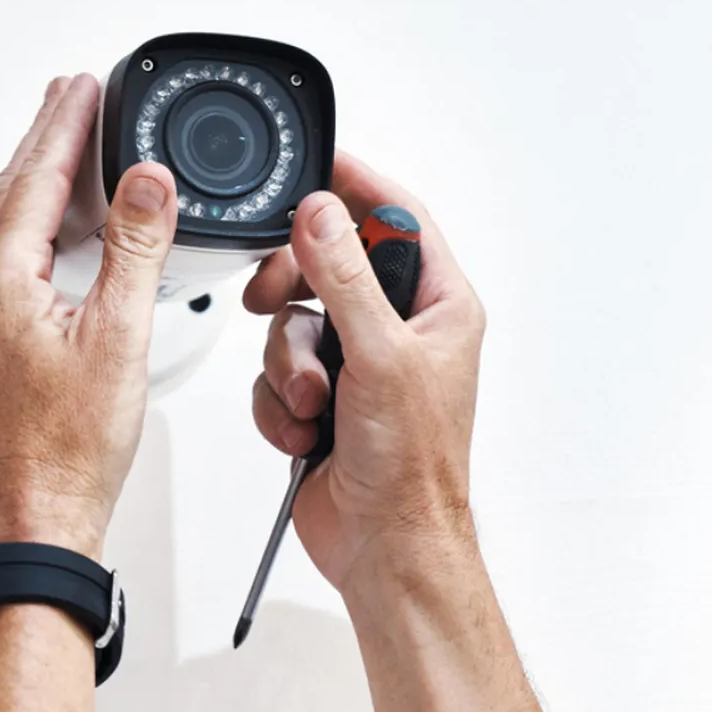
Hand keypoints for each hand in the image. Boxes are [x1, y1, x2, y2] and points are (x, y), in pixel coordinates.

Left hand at [0, 74, 178, 558]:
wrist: (42, 513)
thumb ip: (136, 251)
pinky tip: (68, 226)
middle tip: (74, 94)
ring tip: (73, 144)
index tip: (86, 85)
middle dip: (48, 138)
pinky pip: (16, 258)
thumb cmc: (72, 445)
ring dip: (45, 178)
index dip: (65, 127)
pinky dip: (45, 223)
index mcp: (1, 282)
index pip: (36, 181)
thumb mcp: (120, 337)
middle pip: (16, 193)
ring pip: (14, 225)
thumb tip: (147, 182)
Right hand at [246, 152, 487, 590]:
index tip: (317, 162)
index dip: (358, 186)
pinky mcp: (323, 402)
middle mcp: (401, 331)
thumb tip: (323, 211)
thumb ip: (344, 277)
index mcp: (440, 307)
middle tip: (271, 296)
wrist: (386, 549)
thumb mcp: (380, 356)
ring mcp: (359, 367)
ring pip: (292, 322)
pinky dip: (281, 404)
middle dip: (294, 287)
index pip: (398, 219)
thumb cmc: (413, 468)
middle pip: (328, 265)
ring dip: (289, 367)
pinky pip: (276, 373)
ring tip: (315, 406)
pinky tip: (306, 435)